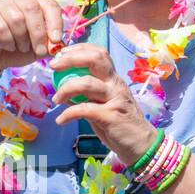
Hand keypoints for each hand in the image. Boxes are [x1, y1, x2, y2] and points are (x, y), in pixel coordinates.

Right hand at [0, 0, 64, 70]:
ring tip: (21, 47)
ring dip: (22, 39)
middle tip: (39, 50)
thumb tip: (58, 44)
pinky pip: (0, 27)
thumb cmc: (19, 47)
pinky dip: (7, 41)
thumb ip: (49, 44)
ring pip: (16, 18)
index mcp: (36, 1)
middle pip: (32, 9)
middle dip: (38, 33)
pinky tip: (7, 46)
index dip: (56, 22)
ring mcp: (0, 3)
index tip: (56, 40)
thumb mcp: (38, 47)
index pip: (50, 5)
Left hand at [49, 44, 156, 166]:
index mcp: (114, 79)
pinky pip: (84, 109)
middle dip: (71, 59)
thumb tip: (64, 88)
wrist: (141, 144)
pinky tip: (61, 120)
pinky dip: (68, 114)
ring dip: (65, 89)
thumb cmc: (120, 124)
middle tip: (53, 67)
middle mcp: (116, 84)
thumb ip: (88, 95)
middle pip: (95, 59)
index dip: (79, 49)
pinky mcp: (111, 115)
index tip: (61, 54)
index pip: (100, 53)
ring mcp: (115, 99)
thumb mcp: (104, 104)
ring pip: (87, 83)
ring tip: (55, 100)